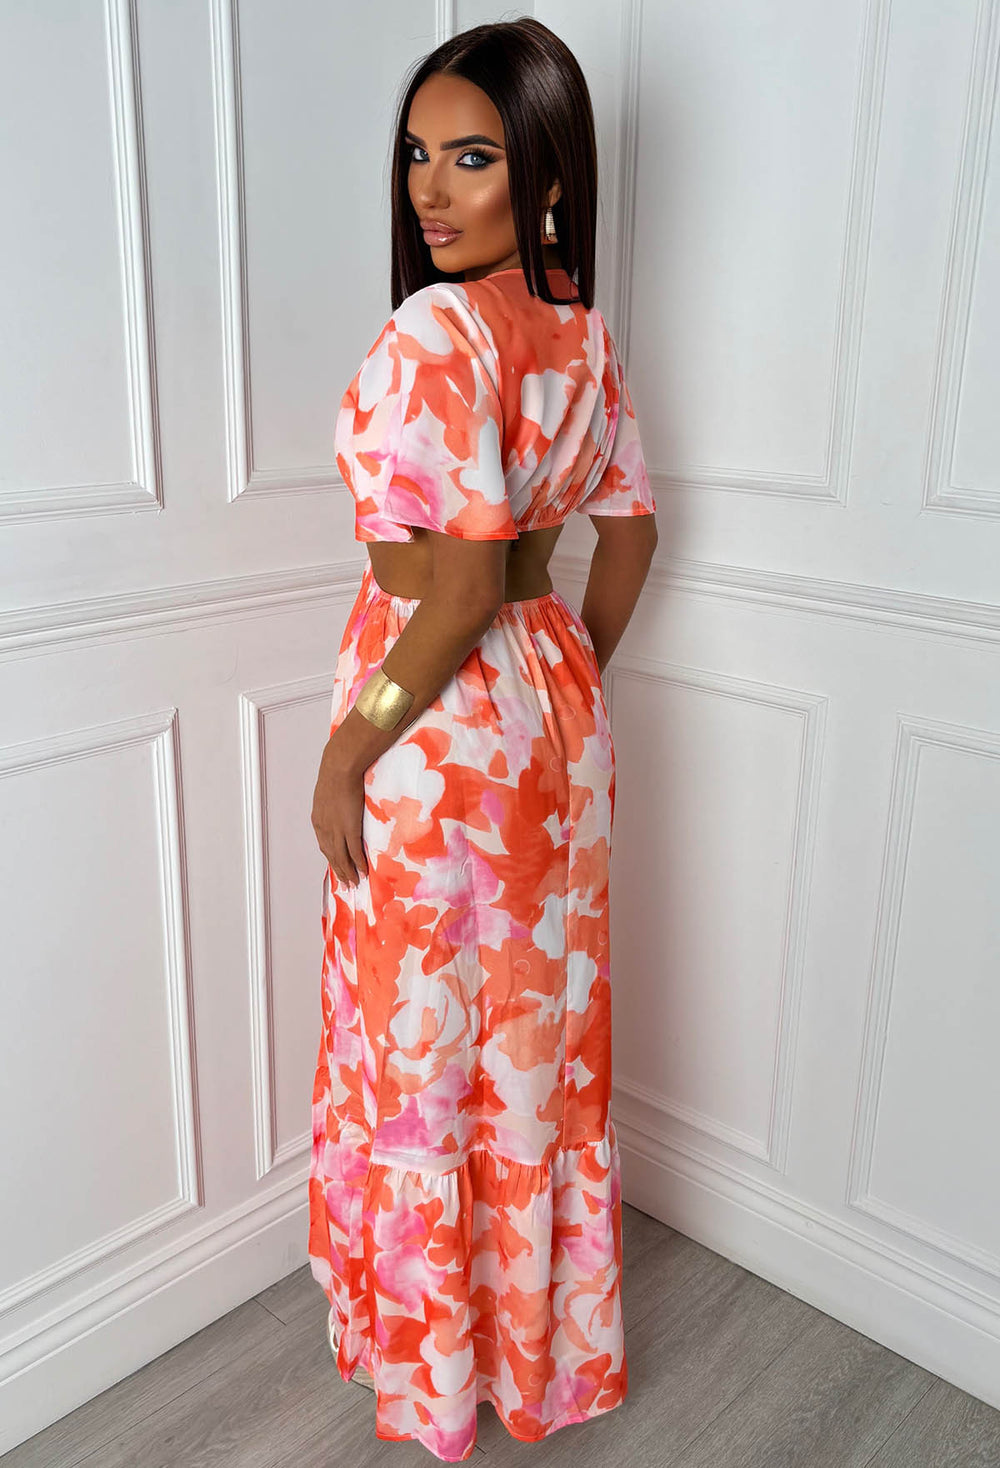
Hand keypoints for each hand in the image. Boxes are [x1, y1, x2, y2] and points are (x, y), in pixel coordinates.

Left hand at [311, 738, 368, 887]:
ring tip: (354, 882)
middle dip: (339, 871)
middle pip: (331, 855)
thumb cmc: (336, 773)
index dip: (331, 858)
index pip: (324, 845)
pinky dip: (357, 863)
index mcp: (318, 819)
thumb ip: (333, 802)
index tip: (337, 867)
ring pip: (341, 857)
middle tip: (347, 884)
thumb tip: (340, 803)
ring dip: (348, 872)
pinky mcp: (349, 827)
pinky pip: (353, 851)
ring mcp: (336, 829)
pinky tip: (362, 871)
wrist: (340, 767)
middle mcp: (324, 828)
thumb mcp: (329, 791)